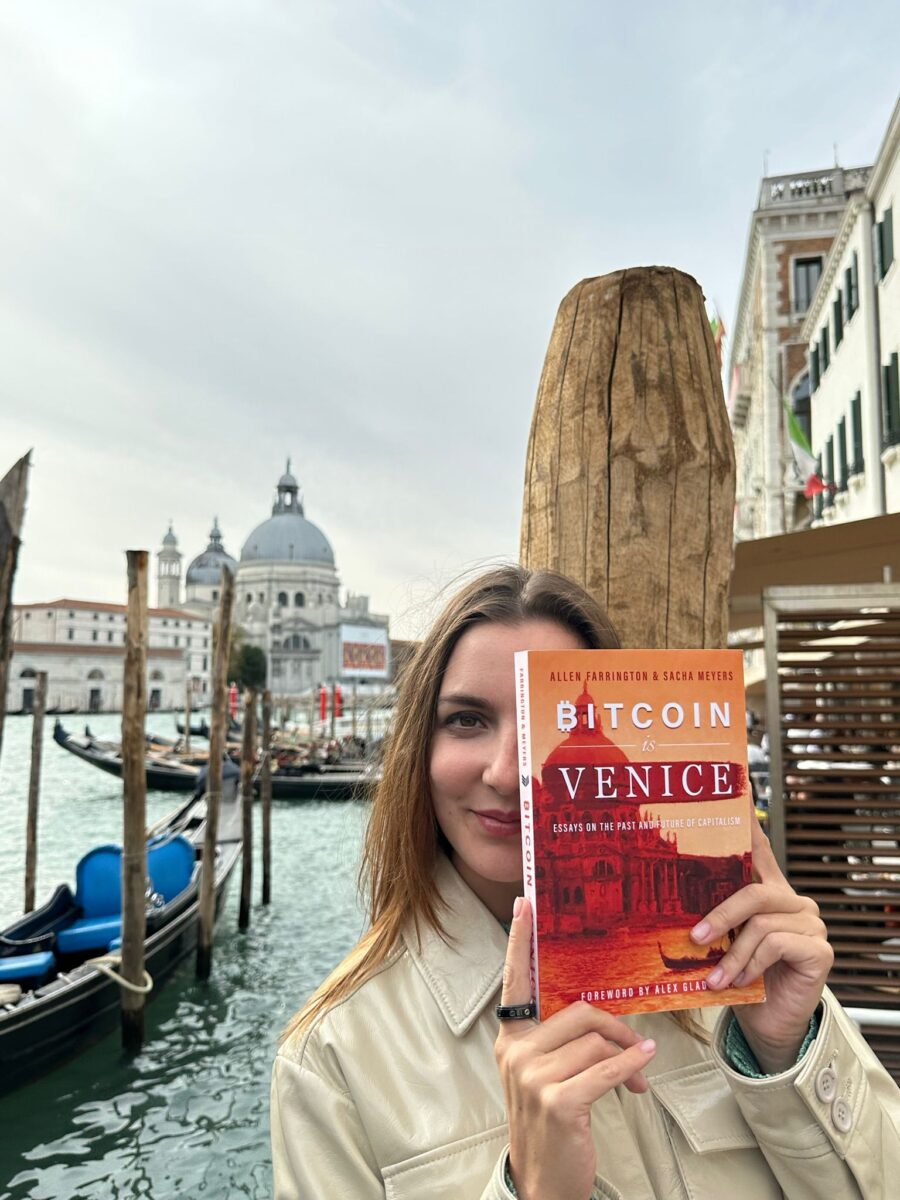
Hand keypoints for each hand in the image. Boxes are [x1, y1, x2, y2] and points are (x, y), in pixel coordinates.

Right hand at [495, 897, 656, 1199]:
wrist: (544, 1181)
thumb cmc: (552, 1122)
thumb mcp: (544, 1074)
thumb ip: (560, 1039)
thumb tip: (601, 1014)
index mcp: (511, 1038)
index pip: (515, 981)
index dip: (520, 941)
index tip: (524, 905)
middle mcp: (516, 1051)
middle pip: (579, 1012)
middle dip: (617, 1028)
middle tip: (635, 1046)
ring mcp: (533, 1076)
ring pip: (595, 1040)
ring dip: (626, 1057)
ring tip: (634, 1077)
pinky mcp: (558, 1100)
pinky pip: (605, 1069)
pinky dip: (629, 1067)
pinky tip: (642, 1068)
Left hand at [691, 813, 832, 1072]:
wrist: (769, 1022)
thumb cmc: (742, 978)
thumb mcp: (722, 944)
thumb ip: (711, 921)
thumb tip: (668, 907)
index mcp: (767, 891)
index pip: (759, 847)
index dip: (748, 819)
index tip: (737, 787)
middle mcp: (791, 900)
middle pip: (752, 890)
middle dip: (718, 914)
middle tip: (694, 937)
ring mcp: (809, 922)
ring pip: (760, 921)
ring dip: (732, 954)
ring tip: (715, 978)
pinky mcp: (819, 949)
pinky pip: (777, 945)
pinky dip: (752, 964)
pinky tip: (741, 982)